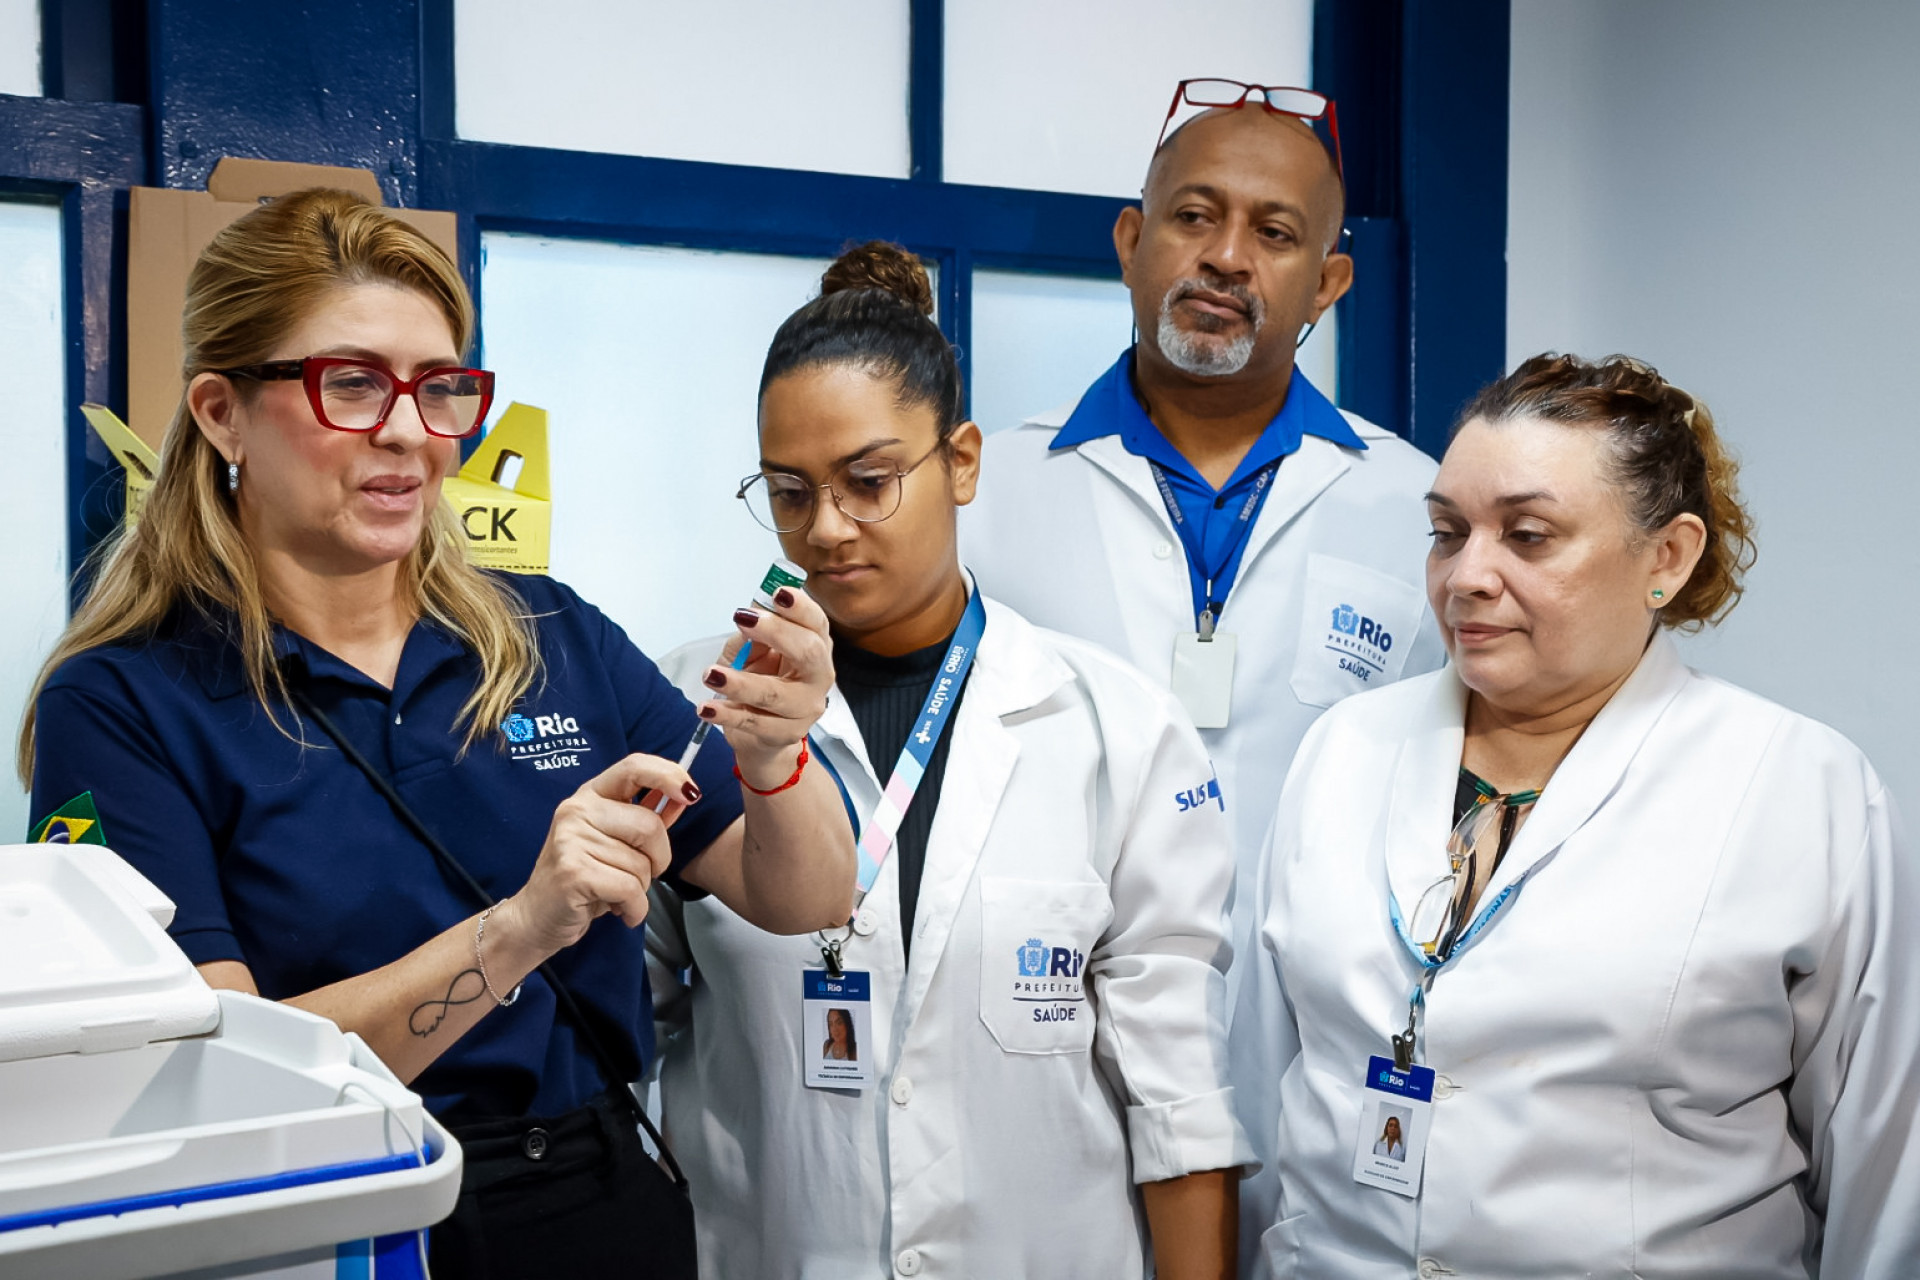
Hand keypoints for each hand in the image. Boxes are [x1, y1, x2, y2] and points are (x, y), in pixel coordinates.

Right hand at [497, 753, 698, 956]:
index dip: (668, 775)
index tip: (690, 794)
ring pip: (642, 864)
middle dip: (659, 859)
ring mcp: (571, 839)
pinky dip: (634, 909)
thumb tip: (683, 796)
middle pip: (650, 826)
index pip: (634, 766)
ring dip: (641, 889)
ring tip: (615, 893)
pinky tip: (618, 910)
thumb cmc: (582, 879)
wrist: (536, 918)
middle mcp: (577, 810)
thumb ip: (647, 817)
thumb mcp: (614, 842)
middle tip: (639, 875)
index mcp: (590, 795)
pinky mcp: (573, 872)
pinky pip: (630, 889)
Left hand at [698, 585, 833, 788]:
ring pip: (775, 693)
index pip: (816, 623)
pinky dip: (726, 714)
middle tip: (744, 620)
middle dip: (776, 632)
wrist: (762, 735)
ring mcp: (805, 708)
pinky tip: (707, 708)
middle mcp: (818, 676)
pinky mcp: (785, 734)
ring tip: (711, 675)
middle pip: (808, 652)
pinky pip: (753, 723)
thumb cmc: (761, 683)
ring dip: (740, 682)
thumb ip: (751, 635)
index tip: (777, 593)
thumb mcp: (752, 652)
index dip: (800, 607)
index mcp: (815, 647)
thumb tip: (748, 616)